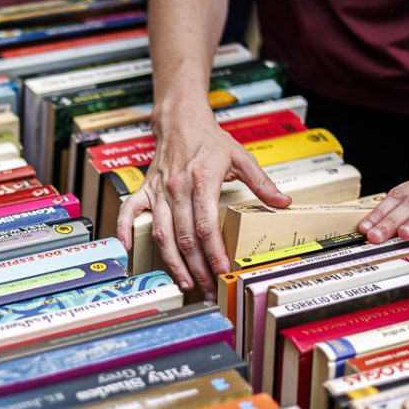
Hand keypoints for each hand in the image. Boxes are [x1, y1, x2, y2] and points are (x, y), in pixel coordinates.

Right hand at [116, 101, 291, 299]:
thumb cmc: (209, 141)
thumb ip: (261, 182)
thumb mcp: (241, 157)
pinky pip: (128, 214)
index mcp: (202, 180)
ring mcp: (158, 191)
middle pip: (185, 237)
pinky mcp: (144, 191)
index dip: (214, 252)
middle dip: (198, 267)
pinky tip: (129, 251)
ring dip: (173, 262)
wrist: (180, 120)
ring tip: (185, 283)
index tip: (222, 271)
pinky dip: (125, 232)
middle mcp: (177, 188)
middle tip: (208, 288)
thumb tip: (283, 202)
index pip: (206, 225)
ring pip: (162, 234)